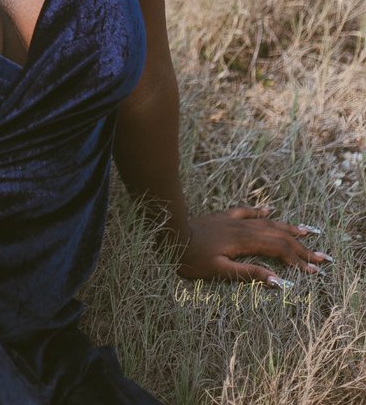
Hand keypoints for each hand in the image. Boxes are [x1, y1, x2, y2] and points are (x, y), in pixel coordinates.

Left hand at [178, 207, 332, 285]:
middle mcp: (243, 227)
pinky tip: (270, 210)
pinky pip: (247, 211)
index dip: (298, 259)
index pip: (279, 249)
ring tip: (307, 231)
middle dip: (301, 246)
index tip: (314, 269)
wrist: (170, 235)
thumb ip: (249, 274)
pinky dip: (261, 212)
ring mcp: (234, 219)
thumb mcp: (219, 271)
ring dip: (288, 228)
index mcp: (244, 241)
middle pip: (278, 235)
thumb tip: (278, 281)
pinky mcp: (224, 216)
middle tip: (321, 255)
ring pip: (267, 222)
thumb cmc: (192, 258)